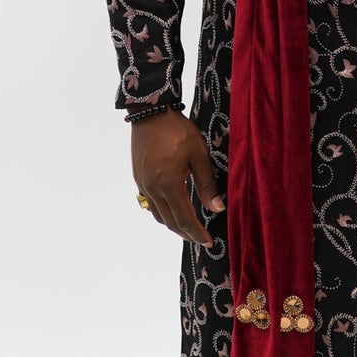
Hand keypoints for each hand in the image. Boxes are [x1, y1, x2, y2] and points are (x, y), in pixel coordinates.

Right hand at [131, 109, 223, 246]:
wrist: (150, 113)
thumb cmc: (177, 131)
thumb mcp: (198, 154)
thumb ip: (207, 183)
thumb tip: (217, 208)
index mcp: (169, 184)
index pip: (185, 219)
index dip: (198, 234)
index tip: (209, 242)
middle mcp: (153, 189)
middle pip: (170, 222)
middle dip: (187, 234)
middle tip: (201, 239)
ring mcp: (143, 184)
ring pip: (159, 215)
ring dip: (174, 225)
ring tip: (189, 228)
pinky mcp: (139, 178)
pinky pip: (151, 204)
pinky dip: (163, 213)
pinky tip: (173, 209)